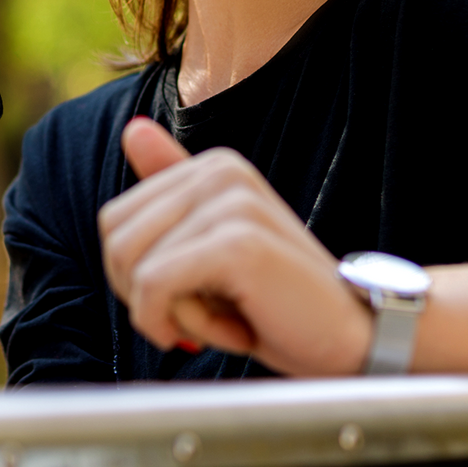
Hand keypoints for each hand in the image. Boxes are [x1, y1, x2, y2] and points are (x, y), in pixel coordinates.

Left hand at [99, 118, 373, 375]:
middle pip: (115, 242)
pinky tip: (235, 332)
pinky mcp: (238, 242)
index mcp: (213, 166)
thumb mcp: (214, 244)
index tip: (198, 294)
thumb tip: (132, 129)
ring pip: (132, 269)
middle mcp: (221, 171)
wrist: (353, 336)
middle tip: (212, 312)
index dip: (139, 278)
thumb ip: (174, 190)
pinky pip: (155, 289)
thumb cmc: (277, 300)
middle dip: (147, 297)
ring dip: (173, 316)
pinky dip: (182, 327)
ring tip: (230, 317)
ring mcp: (231, 202)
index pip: (114, 221)